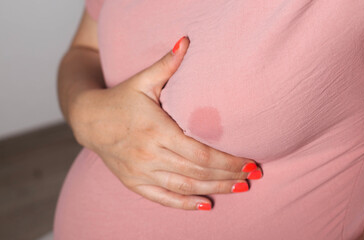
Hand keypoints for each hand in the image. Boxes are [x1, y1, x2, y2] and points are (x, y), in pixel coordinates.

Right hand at [69, 36, 262, 210]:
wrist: (88, 120)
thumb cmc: (120, 99)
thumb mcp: (142, 80)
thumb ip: (166, 64)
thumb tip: (185, 40)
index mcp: (156, 130)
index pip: (201, 152)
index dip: (228, 161)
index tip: (250, 163)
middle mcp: (149, 155)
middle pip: (197, 171)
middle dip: (228, 176)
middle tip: (252, 177)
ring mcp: (140, 172)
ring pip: (184, 186)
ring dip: (214, 189)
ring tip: (239, 189)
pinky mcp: (133, 182)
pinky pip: (162, 198)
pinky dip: (184, 204)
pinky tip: (205, 204)